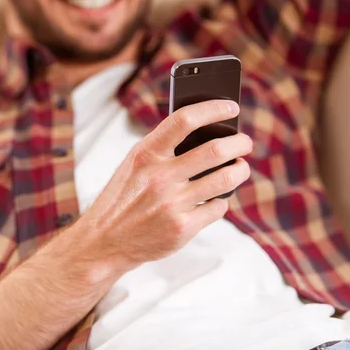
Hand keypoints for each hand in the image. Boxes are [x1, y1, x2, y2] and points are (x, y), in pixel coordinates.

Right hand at [78, 100, 251, 272]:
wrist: (104, 241)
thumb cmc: (123, 197)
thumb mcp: (133, 165)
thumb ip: (162, 148)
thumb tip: (207, 132)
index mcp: (145, 154)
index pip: (183, 120)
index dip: (212, 109)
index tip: (231, 107)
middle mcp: (159, 177)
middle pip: (215, 150)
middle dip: (239, 143)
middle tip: (244, 142)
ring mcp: (171, 204)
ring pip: (225, 179)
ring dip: (240, 170)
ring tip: (240, 167)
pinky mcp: (182, 229)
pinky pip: (218, 208)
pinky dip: (221, 201)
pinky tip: (215, 198)